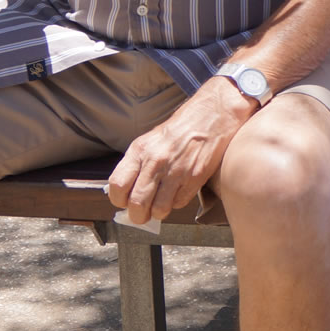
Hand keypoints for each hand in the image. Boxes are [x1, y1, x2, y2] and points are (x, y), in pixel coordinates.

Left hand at [106, 80, 254, 224]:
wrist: (212, 115)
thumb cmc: (180, 129)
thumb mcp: (150, 141)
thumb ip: (137, 164)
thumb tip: (127, 192)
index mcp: (140, 150)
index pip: (117, 186)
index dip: (119, 200)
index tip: (125, 202)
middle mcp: (156, 161)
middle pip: (137, 203)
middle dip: (138, 215)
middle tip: (141, 215)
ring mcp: (176, 171)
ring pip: (159, 209)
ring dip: (158, 213)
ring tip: (161, 206)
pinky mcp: (195, 177)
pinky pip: (179, 203)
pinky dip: (177, 202)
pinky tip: (178, 192)